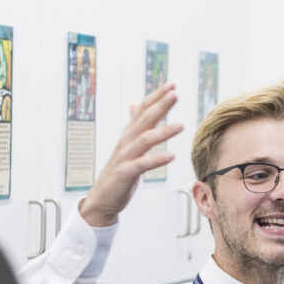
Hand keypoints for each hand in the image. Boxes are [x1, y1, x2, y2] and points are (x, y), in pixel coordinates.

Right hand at [80, 83, 183, 227]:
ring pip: (144, 139)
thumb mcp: (128, 145)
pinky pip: (142, 164)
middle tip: (175, 93)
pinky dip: (156, 159)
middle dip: (160, 105)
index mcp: (129, 134)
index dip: (156, 97)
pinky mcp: (125, 173)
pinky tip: (172, 156)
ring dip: (163, 132)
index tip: (172, 84)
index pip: (143, 110)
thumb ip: (134, 125)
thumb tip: (135, 103)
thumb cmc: (119, 172)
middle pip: (144, 119)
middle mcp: (126, 142)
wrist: (103, 198)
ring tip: (181, 125)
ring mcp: (125, 157)